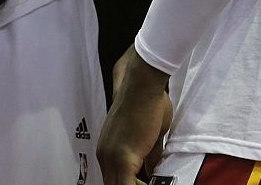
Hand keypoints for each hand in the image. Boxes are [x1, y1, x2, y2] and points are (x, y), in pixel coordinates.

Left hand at [97, 46, 172, 184]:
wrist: (141, 86)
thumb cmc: (146, 103)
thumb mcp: (149, 136)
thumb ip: (149, 156)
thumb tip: (152, 172)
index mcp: (107, 150)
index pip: (114, 179)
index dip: (130, 183)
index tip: (146, 182)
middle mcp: (104, 155)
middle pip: (113, 184)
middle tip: (151, 184)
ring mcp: (110, 157)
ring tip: (155, 182)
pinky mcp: (122, 159)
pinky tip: (154, 183)